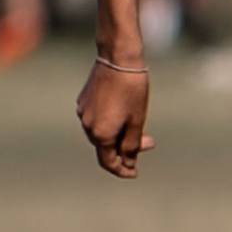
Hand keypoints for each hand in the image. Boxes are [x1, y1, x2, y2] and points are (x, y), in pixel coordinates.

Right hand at [76, 59, 154, 177]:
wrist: (118, 58)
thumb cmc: (132, 90)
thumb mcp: (137, 120)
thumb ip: (132, 145)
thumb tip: (128, 163)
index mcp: (100, 134)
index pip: (109, 162)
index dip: (122, 170)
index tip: (134, 172)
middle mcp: (87, 126)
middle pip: (105, 147)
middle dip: (125, 149)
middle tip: (148, 142)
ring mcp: (83, 112)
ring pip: (100, 133)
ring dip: (118, 135)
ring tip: (138, 126)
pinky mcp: (83, 100)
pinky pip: (96, 119)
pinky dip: (110, 122)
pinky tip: (124, 112)